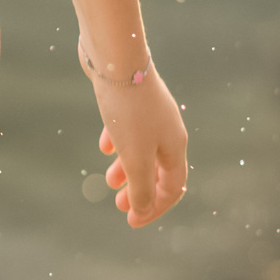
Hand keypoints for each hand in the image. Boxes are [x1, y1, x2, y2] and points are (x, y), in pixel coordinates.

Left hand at [93, 69, 187, 227]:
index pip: (172, 188)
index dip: (154, 208)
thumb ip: (140, 186)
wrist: (116, 57)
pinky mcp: (131, 97)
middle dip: (140, 190)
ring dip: (127, 168)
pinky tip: (104, 145)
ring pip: (142, 148)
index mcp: (175, 146)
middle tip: (120, 206)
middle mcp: (168, 129)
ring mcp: (151, 112)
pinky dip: (118, 141)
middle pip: (159, 169)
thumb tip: (142, 210)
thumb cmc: (128, 110)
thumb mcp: (134, 156)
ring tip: (109, 180)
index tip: (132, 222)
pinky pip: (129, 127)